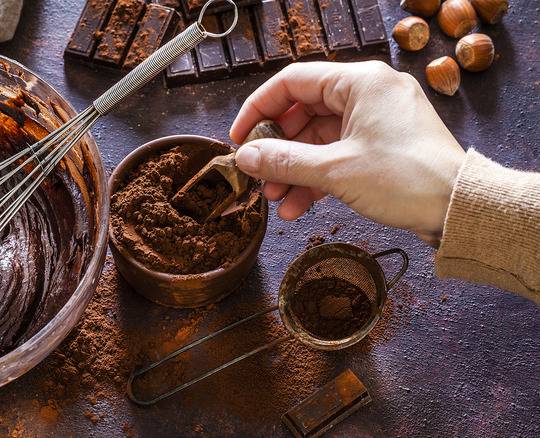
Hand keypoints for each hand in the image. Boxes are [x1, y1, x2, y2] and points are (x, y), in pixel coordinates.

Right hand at [231, 61, 465, 247]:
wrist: (459, 209)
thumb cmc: (409, 179)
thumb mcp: (335, 170)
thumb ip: (284, 161)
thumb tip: (246, 157)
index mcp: (360, 82)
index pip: (292, 82)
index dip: (258, 110)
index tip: (240, 138)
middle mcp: (368, 94)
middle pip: (303, 113)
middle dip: (277, 149)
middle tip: (257, 175)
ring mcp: (376, 120)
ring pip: (319, 139)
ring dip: (294, 169)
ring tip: (275, 198)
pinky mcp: (382, 146)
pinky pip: (337, 155)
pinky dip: (316, 177)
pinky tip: (298, 205)